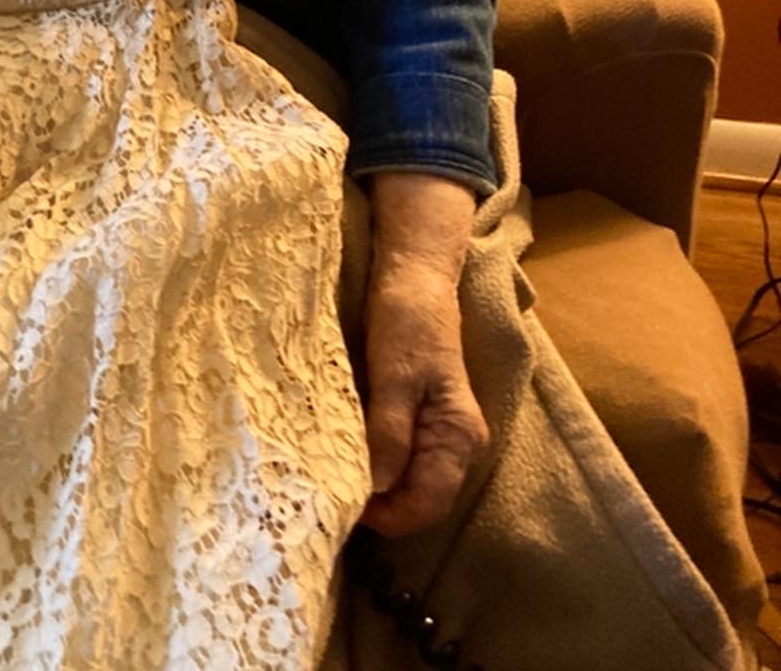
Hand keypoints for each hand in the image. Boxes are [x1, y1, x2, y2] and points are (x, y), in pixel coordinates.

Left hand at [359, 171, 488, 537]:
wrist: (413, 275)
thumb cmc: (407, 321)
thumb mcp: (394, 376)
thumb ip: (389, 433)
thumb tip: (376, 489)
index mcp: (459, 436)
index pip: (429, 503)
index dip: (390, 516)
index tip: (346, 507)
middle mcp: (456, 443)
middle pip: (419, 498)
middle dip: (380, 506)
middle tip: (331, 494)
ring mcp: (437, 431)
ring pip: (407, 480)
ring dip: (374, 485)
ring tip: (333, 477)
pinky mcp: (418, 417)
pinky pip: (398, 456)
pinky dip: (373, 462)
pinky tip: (344, 453)